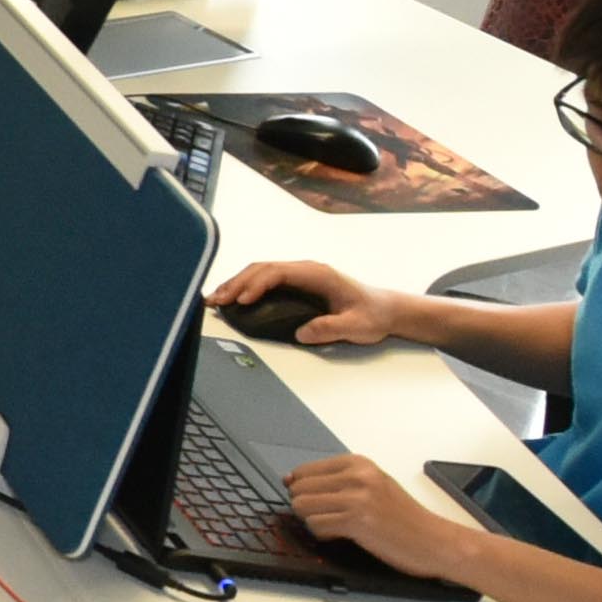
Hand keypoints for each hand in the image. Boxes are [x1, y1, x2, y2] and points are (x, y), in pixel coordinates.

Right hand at [205, 260, 395, 346]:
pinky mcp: (297, 283)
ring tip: (216, 299)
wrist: (385, 309)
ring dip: (237, 284)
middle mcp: (306, 270)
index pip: (278, 272)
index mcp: (318, 274)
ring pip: (260, 272)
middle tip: (215, 301)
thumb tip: (301, 333)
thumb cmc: (372, 314)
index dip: (256, 284)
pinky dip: (246, 287)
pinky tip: (234, 299)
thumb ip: (330, 328)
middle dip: (236, 283)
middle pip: (263, 269)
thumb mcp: (356, 326)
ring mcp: (300, 274)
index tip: (241, 300)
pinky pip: (266, 280)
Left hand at [284, 454, 492, 580]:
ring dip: (314, 522)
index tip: (313, 501)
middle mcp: (357, 476)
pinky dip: (323, 534)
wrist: (434, 540)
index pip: (304, 471)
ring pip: (302, 507)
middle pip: (299, 489)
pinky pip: (316, 526)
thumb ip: (337, 480)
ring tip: (337, 526)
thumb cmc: (403, 517)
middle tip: (329, 517)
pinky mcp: (357, 521)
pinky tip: (343, 535)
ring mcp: (357, 498)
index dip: (302, 490)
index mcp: (359, 464)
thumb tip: (290, 481)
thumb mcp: (372, 485)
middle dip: (306, 507)